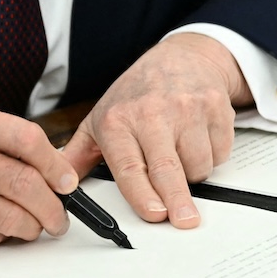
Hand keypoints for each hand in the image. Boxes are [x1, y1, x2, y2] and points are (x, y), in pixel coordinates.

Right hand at [0, 104, 80, 251]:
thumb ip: (9, 143)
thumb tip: (58, 173)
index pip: (28, 140)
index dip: (56, 165)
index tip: (68, 182)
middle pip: (25, 185)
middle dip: (53, 207)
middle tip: (61, 216)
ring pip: (12, 218)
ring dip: (33, 227)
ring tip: (36, 224)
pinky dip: (2, 235)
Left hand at [61, 32, 249, 228]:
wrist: (182, 57)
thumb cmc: (138, 93)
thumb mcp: (100, 118)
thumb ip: (77, 157)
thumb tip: (57, 188)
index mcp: (118, 120)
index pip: (130, 166)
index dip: (143, 193)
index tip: (154, 214)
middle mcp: (154, 112)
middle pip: (168, 169)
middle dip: (178, 200)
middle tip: (185, 221)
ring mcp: (188, 108)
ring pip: (198, 165)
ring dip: (192, 174)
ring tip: (179, 155)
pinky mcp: (216, 107)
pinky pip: (219, 151)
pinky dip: (212, 155)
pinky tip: (198, 139)